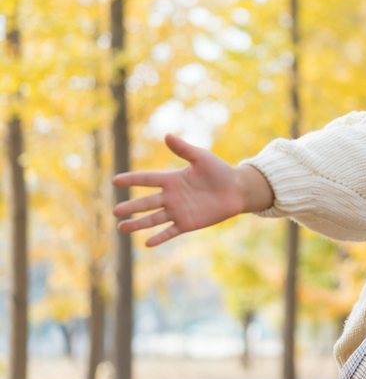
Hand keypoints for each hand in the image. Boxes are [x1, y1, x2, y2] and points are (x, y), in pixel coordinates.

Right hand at [112, 134, 252, 246]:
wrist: (236, 189)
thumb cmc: (219, 171)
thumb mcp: (201, 157)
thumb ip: (184, 149)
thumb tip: (167, 135)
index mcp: (171, 179)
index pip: (147, 179)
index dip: (131, 180)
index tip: (115, 181)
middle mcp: (171, 196)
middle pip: (146, 202)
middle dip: (131, 207)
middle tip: (116, 211)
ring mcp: (177, 211)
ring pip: (153, 219)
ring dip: (138, 224)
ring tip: (121, 228)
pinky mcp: (187, 223)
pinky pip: (170, 232)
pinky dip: (159, 238)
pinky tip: (147, 244)